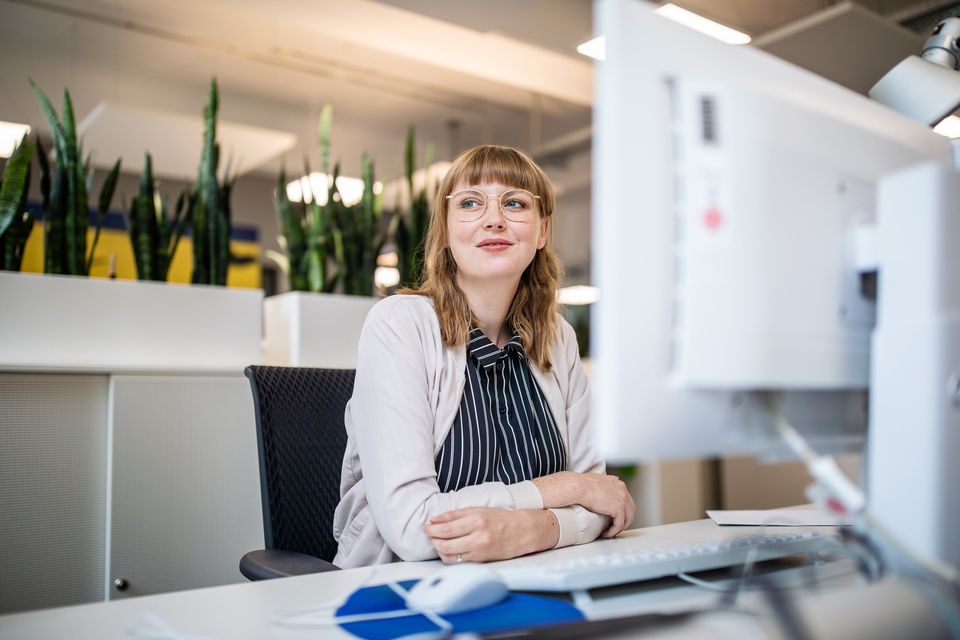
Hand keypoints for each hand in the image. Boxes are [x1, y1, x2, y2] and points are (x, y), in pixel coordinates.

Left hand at [423, 508, 558, 563]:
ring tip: (438, 542)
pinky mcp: (481, 561)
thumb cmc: (500, 518)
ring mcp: (479, 551)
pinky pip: (458, 562)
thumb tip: (434, 520)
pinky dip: (449, 557)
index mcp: (476, 521)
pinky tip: (449, 549)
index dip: (431, 530)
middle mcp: (477, 537)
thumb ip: (454, 515)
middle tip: (429, 534)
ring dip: (439, 549)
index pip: (445, 529)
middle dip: (432, 540)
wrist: (522, 531)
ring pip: (449, 556)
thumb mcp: (477, 509)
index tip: (425, 527)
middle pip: (444, 544)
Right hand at [533, 471, 634, 537]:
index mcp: (617, 483)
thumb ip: (600, 487)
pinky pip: (619, 524)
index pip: (625, 499)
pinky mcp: (619, 508)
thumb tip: (595, 494)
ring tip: (610, 532)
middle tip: (614, 528)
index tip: (614, 518)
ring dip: (619, 527)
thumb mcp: (594, 482)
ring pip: (627, 518)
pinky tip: (606, 534)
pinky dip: (613, 531)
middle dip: (623, 520)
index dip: (621, 510)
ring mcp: (622, 498)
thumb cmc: (580, 485)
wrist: (578, 487)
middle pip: (630, 509)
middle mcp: (622, 489)